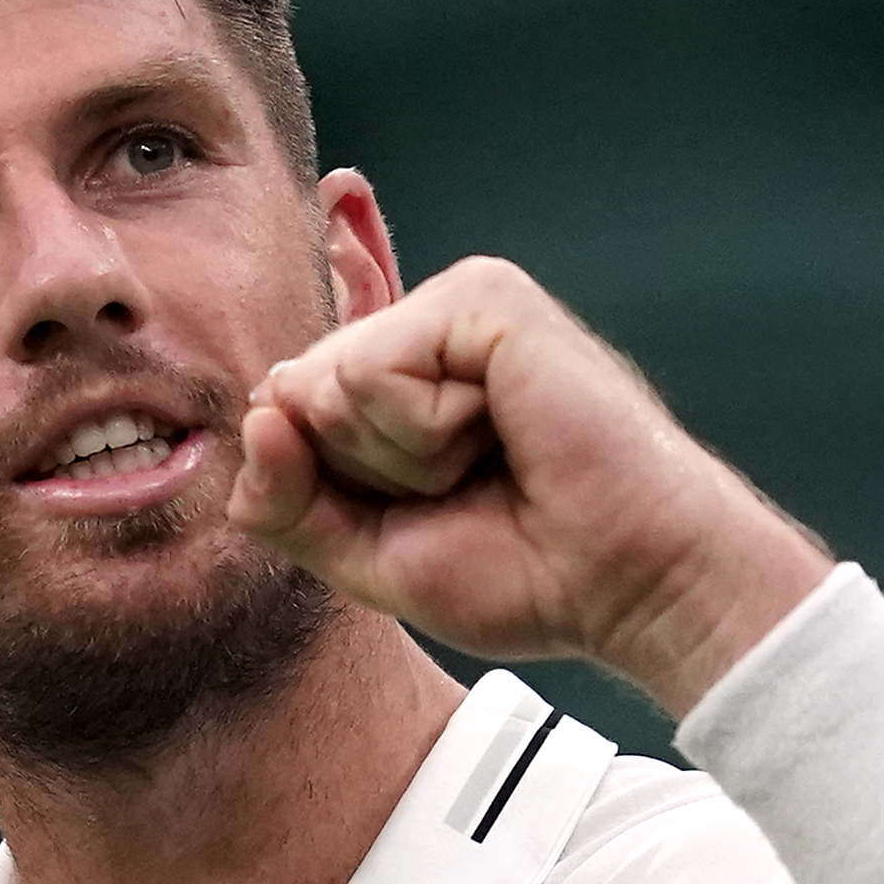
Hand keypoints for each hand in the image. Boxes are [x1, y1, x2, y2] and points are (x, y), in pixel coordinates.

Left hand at [226, 256, 829, 713]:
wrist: (629, 586)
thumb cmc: (524, 573)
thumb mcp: (365, 557)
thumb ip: (284, 501)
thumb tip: (254, 414)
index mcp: (402, 380)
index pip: (285, 401)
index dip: (308, 464)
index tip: (422, 493)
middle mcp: (424, 330)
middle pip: (295, 395)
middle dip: (359, 474)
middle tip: (464, 490)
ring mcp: (455, 305)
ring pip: (325, 380)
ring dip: (395, 459)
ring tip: (487, 462)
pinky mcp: (483, 298)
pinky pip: (370, 369)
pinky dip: (420, 433)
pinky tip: (497, 433)